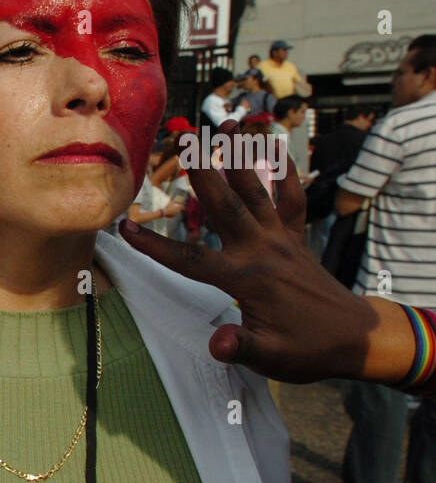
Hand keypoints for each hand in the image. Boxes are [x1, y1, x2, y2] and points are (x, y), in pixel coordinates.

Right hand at [118, 125, 379, 382]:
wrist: (357, 338)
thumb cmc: (307, 350)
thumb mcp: (270, 357)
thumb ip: (240, 347)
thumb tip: (216, 343)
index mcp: (247, 279)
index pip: (191, 259)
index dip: (155, 245)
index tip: (126, 228)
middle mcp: (263, 250)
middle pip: (225, 205)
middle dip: (202, 172)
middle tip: (183, 139)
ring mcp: (282, 240)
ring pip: (257, 192)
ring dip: (241, 158)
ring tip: (227, 125)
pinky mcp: (298, 238)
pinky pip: (293, 199)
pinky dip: (286, 173)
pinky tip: (275, 149)